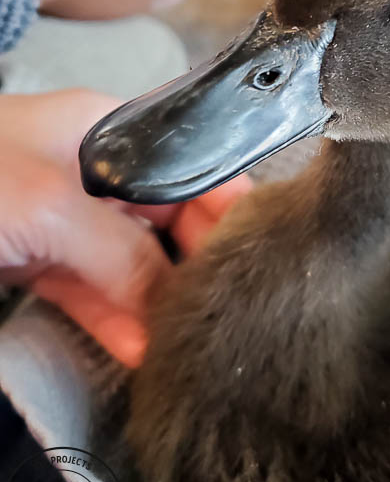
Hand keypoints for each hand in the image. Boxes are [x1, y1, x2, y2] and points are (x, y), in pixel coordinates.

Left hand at [0, 90, 249, 365]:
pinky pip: (91, 292)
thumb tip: (174, 308)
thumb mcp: (50, 203)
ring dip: (156, 304)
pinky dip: (114, 320)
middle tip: (224, 314)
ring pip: (131, 263)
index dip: (225, 205)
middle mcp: (96, 174)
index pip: (190, 164)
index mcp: (108, 131)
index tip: (257, 253)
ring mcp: (66, 222)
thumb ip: (122, 252)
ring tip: (188, 344)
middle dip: (194, 265)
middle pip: (167, 219)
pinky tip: (139, 349)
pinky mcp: (40, 263)